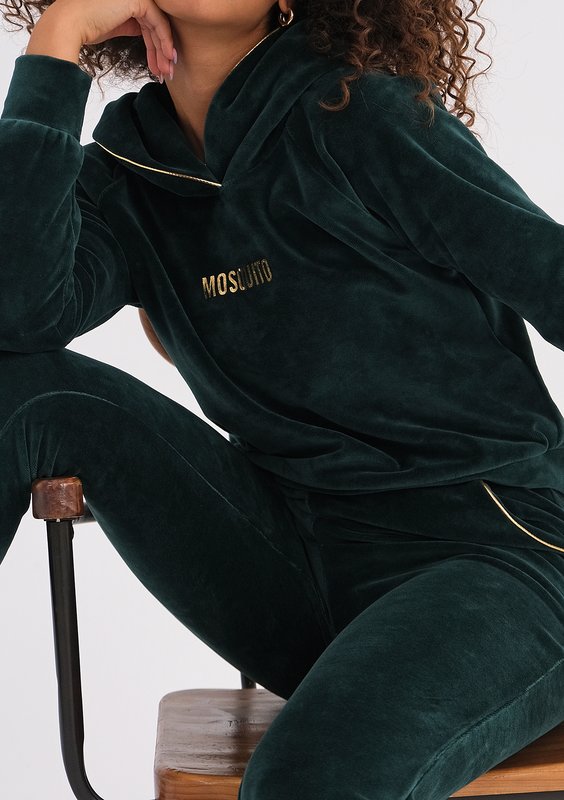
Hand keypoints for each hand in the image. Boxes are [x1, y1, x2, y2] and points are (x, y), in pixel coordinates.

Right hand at [42, 0, 174, 77]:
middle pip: (154, 23)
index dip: (156, 43)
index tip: (160, 64)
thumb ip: (130, 24)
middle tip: (167, 72)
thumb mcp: (113, 25)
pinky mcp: (138, 0)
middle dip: (162, 51)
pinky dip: (164, 42)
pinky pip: (158, 23)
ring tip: (166, 72)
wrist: (69, 24)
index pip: (147, 19)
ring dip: (164, 51)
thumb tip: (144, 31)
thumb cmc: (85, 26)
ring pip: (158, 25)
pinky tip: (166, 58)